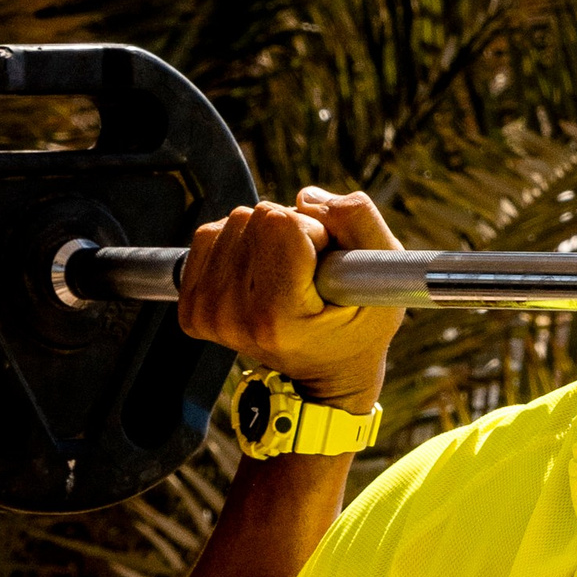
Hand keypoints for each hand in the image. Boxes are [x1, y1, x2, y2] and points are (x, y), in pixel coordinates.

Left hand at [177, 187, 405, 404]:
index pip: (281, 224)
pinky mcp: (192, 308)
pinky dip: (239, 245)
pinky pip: (208, 236)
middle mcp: (232, 318)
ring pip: (232, 222)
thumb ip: (359, 222)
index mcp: (277, 317)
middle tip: (307, 274)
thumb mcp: (385, 279)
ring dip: (264, 239)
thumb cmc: (359, 331)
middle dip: (288, 233)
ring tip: (286, 277)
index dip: (313, 233)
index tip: (324, 267)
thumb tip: (304, 197)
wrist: (325, 379)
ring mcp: (207, 314)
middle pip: (255, 218)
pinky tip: (260, 276)